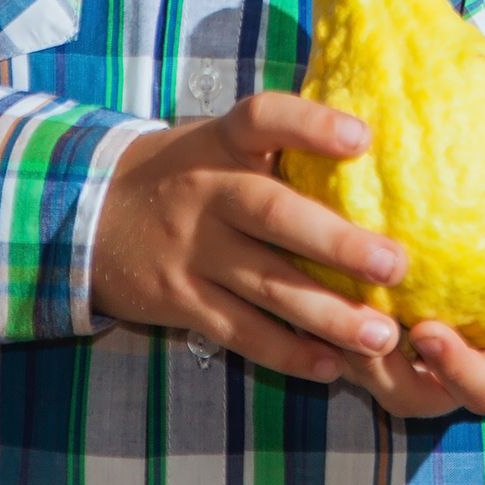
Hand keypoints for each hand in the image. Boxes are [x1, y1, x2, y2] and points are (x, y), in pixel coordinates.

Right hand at [90, 93, 408, 382]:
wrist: (88, 213)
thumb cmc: (183, 172)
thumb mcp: (217, 139)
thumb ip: (280, 140)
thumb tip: (373, 131)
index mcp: (221, 141)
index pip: (264, 119)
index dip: (312, 125)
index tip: (363, 138)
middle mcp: (206, 192)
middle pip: (274, 214)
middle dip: (338, 243)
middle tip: (395, 265)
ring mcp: (191, 250)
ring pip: (265, 285)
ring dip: (327, 314)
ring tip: (381, 335)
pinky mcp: (180, 299)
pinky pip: (240, 331)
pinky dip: (287, 352)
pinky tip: (332, 365)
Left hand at [341, 186, 484, 417]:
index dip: (457, 374)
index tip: (431, 332)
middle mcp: (458, 368)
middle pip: (412, 395)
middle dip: (381, 373)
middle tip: (362, 325)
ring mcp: (416, 353)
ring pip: (366, 369)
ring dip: (340, 342)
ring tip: (318, 298)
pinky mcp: (384, 323)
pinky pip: (345, 329)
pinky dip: (323, 307)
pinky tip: (303, 258)